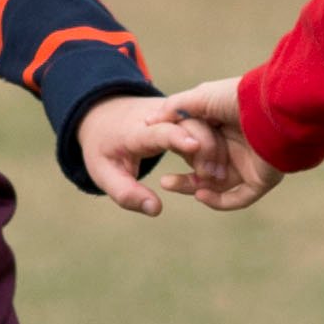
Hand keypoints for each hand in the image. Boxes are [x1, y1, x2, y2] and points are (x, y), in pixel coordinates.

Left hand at [68, 90, 213, 217]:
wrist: (107, 115)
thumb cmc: (105, 148)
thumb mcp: (103, 173)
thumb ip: (126, 193)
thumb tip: (155, 209)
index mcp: (136, 130)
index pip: (159, 130)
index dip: (177, 137)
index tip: (194, 147)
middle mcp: (160, 115)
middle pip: (191, 124)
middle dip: (207, 148)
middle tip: (214, 178)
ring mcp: (176, 114)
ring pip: (205, 124)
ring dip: (216, 150)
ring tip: (220, 178)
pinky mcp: (186, 117)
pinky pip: (208, 128)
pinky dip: (216, 148)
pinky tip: (219, 170)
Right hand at [160, 77, 283, 211]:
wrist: (272, 112)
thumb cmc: (236, 99)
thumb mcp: (198, 98)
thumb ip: (173, 108)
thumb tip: (149, 121)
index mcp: (223, 126)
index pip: (196, 146)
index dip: (179, 152)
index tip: (160, 154)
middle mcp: (236, 146)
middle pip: (204, 169)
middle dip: (184, 178)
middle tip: (165, 181)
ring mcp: (249, 164)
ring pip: (217, 185)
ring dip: (194, 187)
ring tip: (172, 185)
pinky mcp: (261, 180)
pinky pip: (238, 198)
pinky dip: (218, 200)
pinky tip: (200, 194)